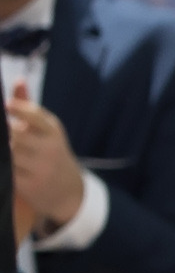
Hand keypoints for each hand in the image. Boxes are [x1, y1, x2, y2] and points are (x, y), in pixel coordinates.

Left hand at [7, 90, 80, 243]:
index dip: (18, 108)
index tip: (5, 105)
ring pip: (9, 153)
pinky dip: (2, 164)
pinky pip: (7, 171)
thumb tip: (18, 79)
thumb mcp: (47, 131)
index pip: (35, 115)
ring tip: (2, 144)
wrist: (69, 192)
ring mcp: (40, 168)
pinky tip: (2, 159)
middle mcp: (50, 148)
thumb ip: (28, 108)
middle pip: (16, 134)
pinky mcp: (29, 186)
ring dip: (2, 148)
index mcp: (53, 131)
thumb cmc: (51, 154)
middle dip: (4, 130)